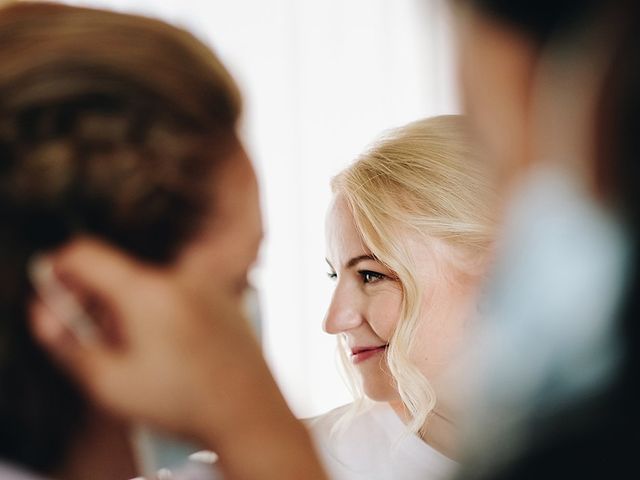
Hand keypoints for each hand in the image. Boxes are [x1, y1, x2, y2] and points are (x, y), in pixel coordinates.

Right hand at [28, 237, 326, 478]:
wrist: (246, 412)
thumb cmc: (184, 401)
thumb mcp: (108, 382)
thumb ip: (66, 341)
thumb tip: (50, 312)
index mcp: (146, 290)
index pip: (84, 253)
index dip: (59, 271)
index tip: (56, 294)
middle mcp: (179, 277)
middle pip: (118, 273)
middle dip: (96, 302)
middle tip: (98, 339)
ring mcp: (205, 286)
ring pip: (148, 287)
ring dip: (131, 311)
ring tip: (142, 353)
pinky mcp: (222, 299)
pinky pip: (178, 295)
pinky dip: (162, 313)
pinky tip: (171, 350)